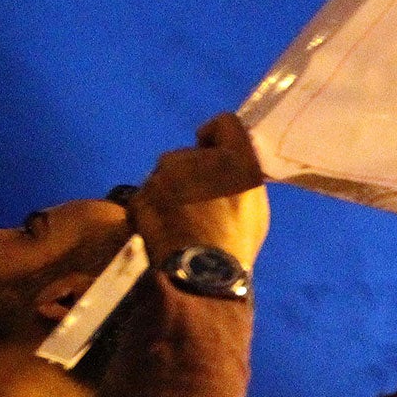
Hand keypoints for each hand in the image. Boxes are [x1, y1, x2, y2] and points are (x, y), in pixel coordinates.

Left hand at [130, 114, 270, 270]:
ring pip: (166, 174)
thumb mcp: (255, 204)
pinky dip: (155, 207)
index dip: (218, 136)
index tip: (216, 154)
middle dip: (193, 170)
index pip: (224, 122)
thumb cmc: (237, 242)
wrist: (200, 274)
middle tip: (202, 201)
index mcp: (233, 159)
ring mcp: (163, 176)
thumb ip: (240, 174)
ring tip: (183, 220)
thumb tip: (228, 166)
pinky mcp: (141, 194)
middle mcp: (195, 158)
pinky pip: (148, 194)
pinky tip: (166, 229)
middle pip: (190, 153)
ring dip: (172, 189)